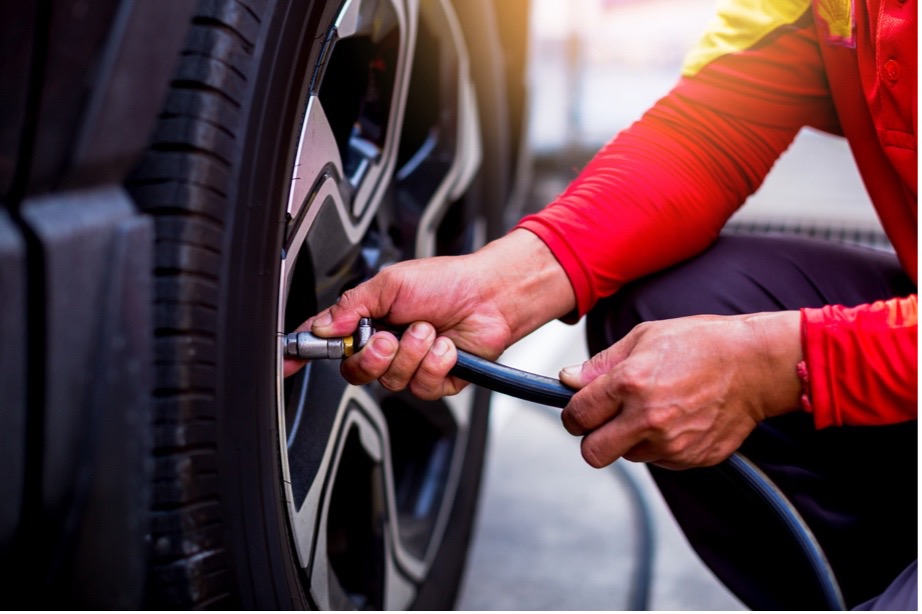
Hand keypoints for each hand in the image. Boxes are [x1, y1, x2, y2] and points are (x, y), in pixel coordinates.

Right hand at [284, 230, 575, 399]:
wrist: (490, 295)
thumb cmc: (446, 281)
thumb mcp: (391, 284)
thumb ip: (353, 306)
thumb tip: (325, 326)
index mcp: (368, 321)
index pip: (328, 342)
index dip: (304, 353)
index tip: (288, 359)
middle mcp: (386, 346)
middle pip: (356, 371)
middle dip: (373, 355)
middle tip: (389, 336)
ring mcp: (411, 365)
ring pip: (392, 381)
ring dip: (413, 352)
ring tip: (429, 330)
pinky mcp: (436, 380)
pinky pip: (423, 386)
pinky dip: (436, 362)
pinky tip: (446, 346)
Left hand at [559, 311, 802, 469]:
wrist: (756, 365)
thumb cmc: (701, 343)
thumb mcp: (644, 337)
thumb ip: (602, 363)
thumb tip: (568, 380)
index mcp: (629, 384)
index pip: (577, 416)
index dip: (573, 414)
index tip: (580, 411)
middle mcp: (647, 418)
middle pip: (593, 453)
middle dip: (592, 439)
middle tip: (605, 422)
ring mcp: (671, 443)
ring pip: (628, 456)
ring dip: (630, 439)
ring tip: (655, 409)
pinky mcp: (692, 458)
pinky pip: (659, 460)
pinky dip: (660, 445)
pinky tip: (678, 418)